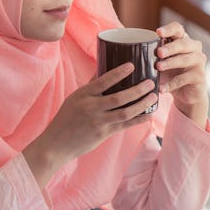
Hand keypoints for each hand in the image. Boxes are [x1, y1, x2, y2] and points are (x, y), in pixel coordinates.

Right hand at [23, 63, 157, 187]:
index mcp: (83, 95)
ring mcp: (98, 122)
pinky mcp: (103, 134)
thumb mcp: (74, 98)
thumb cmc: (66, 118)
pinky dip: (138, 120)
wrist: (56, 144)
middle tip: (150, 83)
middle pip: (119, 97)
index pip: (103, 80)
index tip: (132, 65)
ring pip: (125, 113)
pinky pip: (124, 126)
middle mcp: (91, 107)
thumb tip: (102, 68)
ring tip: (154, 97)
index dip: (118, 73)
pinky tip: (148, 115)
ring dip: (142, 105)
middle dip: (138, 90)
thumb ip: (90, 85)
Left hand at [156, 22, 208, 127]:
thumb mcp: (160, 62)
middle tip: (158, 53)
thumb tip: (120, 49)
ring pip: (186, 60)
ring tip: (158, 68)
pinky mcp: (200, 77)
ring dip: (171, 63)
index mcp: (183, 40)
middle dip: (171, 47)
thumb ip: (149, 54)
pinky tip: (161, 89)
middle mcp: (194, 49)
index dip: (169, 29)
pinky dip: (171, 84)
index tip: (158, 33)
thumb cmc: (170, 74)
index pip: (178, 28)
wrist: (186, 95)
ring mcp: (199, 62)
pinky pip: (185, 79)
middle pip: (184, 43)